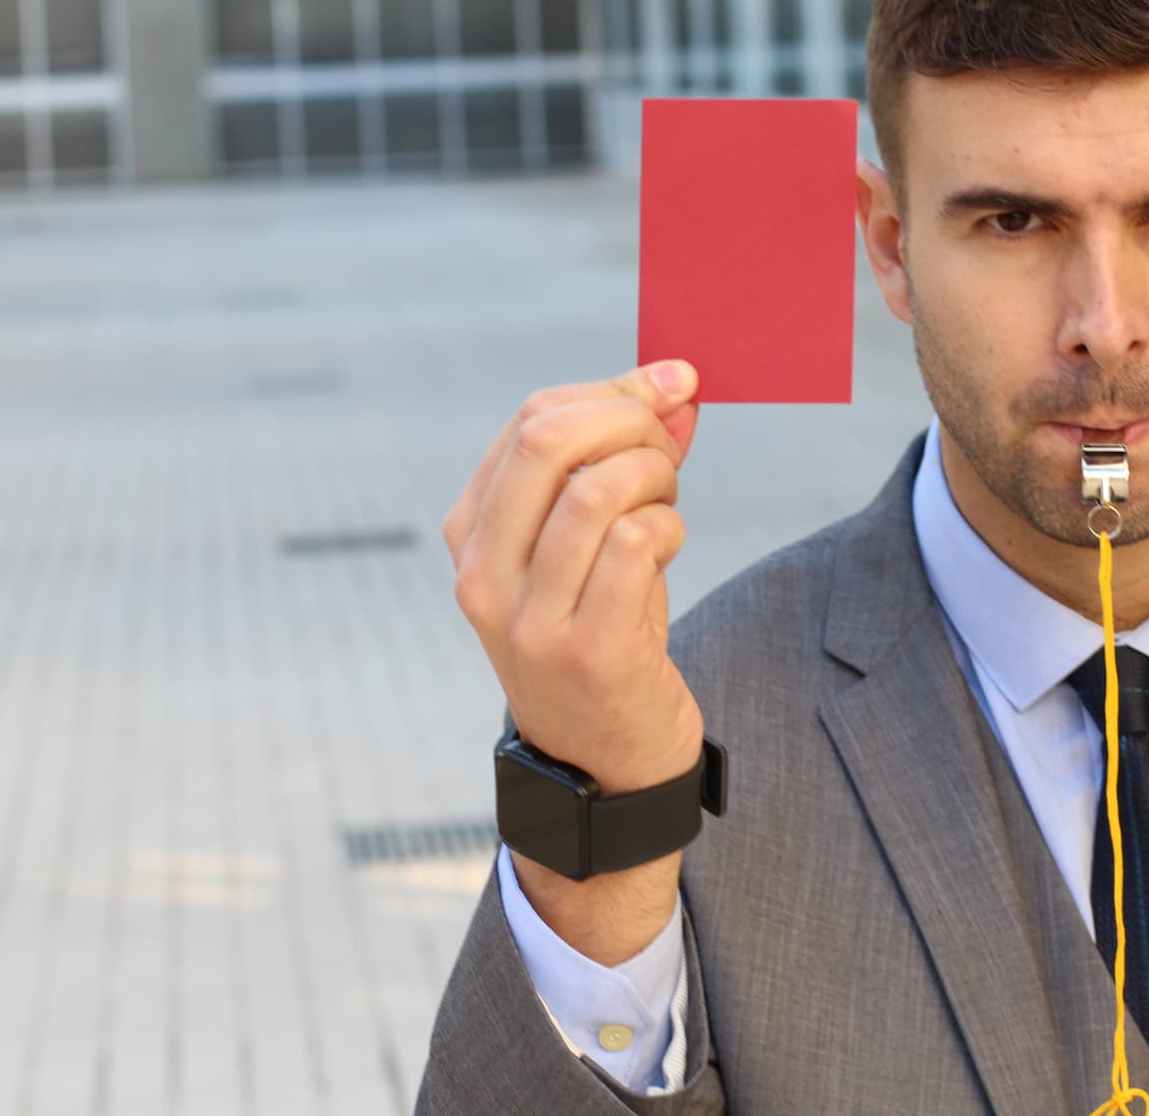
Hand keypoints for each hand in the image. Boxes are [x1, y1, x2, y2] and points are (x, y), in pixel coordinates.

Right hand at [444, 360, 704, 798]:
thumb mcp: (596, 542)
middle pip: (546, 439)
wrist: (603, 765)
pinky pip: (635, 543)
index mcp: (472, 534)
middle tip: (670, 444)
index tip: (670, 388)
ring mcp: (530, 618)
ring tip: (668, 500)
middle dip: (630, 419)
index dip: (612, 389)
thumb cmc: (604, 633)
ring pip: (597, 490)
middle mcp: (484, 575)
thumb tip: (676, 384)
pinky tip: (669, 546)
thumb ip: (627, 459)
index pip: (531, 418)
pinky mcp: (587, 652)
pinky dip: (668, 525)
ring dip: (655, 476)